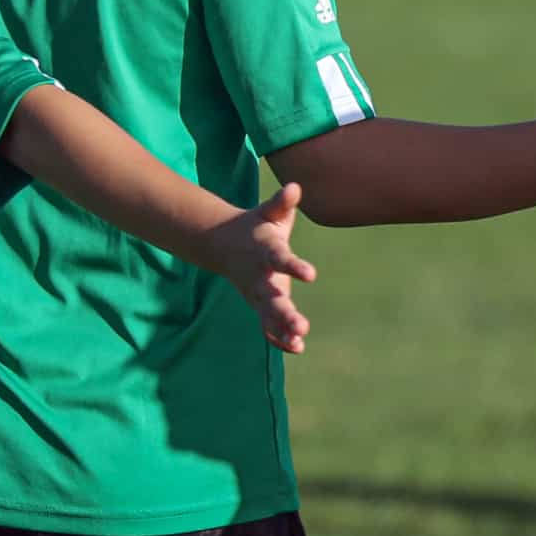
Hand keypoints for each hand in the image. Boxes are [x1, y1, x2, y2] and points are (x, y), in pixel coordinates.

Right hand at [206, 183, 315, 352]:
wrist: (224, 244)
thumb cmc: (256, 226)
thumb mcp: (268, 213)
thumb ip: (281, 203)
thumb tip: (294, 188)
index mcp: (266, 252)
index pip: (281, 260)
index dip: (295, 266)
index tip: (311, 274)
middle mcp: (260, 277)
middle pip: (272, 298)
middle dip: (286, 313)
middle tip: (302, 326)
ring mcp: (257, 294)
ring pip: (269, 317)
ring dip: (283, 330)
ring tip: (300, 341)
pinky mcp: (258, 305)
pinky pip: (267, 326)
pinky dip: (279, 338)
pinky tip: (297, 348)